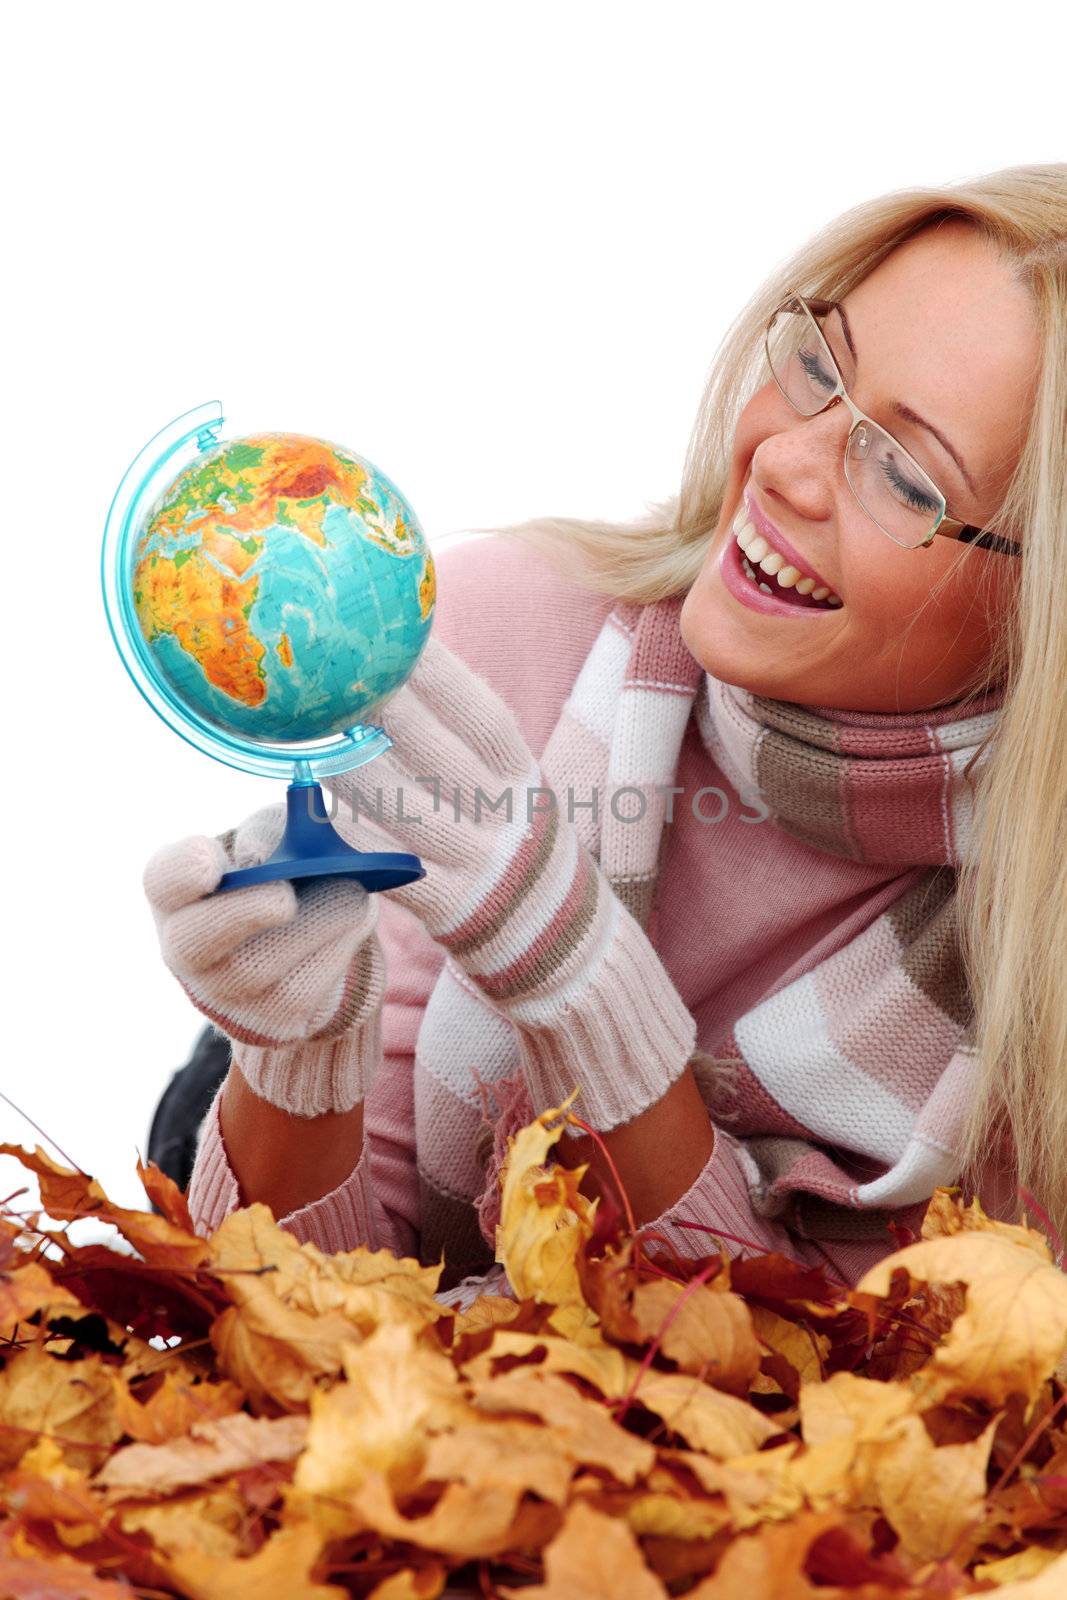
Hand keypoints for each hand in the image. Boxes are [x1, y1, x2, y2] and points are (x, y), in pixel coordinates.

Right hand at [143, 804, 384, 1116]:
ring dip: (312, 925)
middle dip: (240, 914)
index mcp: (180, 891)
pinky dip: (336, 949)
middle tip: (283, 896)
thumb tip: (265, 852)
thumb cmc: (286, 870)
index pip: (164, 881)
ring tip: (352, 891)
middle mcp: (187, 946)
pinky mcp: (271, 1021)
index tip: (210, 858)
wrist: (316, 937)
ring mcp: (223, 992)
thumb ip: (273, 831)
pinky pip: (302, 990)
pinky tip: (356, 918)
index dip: (182, 872)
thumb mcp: (280, 834)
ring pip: (256, 969)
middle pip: (193, 940)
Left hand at [324, 636, 695, 1130]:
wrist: (558, 943)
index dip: (436, 672)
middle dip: (382, 708)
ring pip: (405, 810)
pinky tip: (316, 812)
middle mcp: (506, 814)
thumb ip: (462, 734)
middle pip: (438, 751)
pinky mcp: (446, 909)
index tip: (390, 631)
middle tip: (328, 671)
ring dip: (352, 770)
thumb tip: (399, 655)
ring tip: (308, 736)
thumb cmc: (509, 839)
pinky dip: (352, 839)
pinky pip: (389, 868)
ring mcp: (478, 864)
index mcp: (523, 773)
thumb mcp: (509, 783)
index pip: (480, 712)